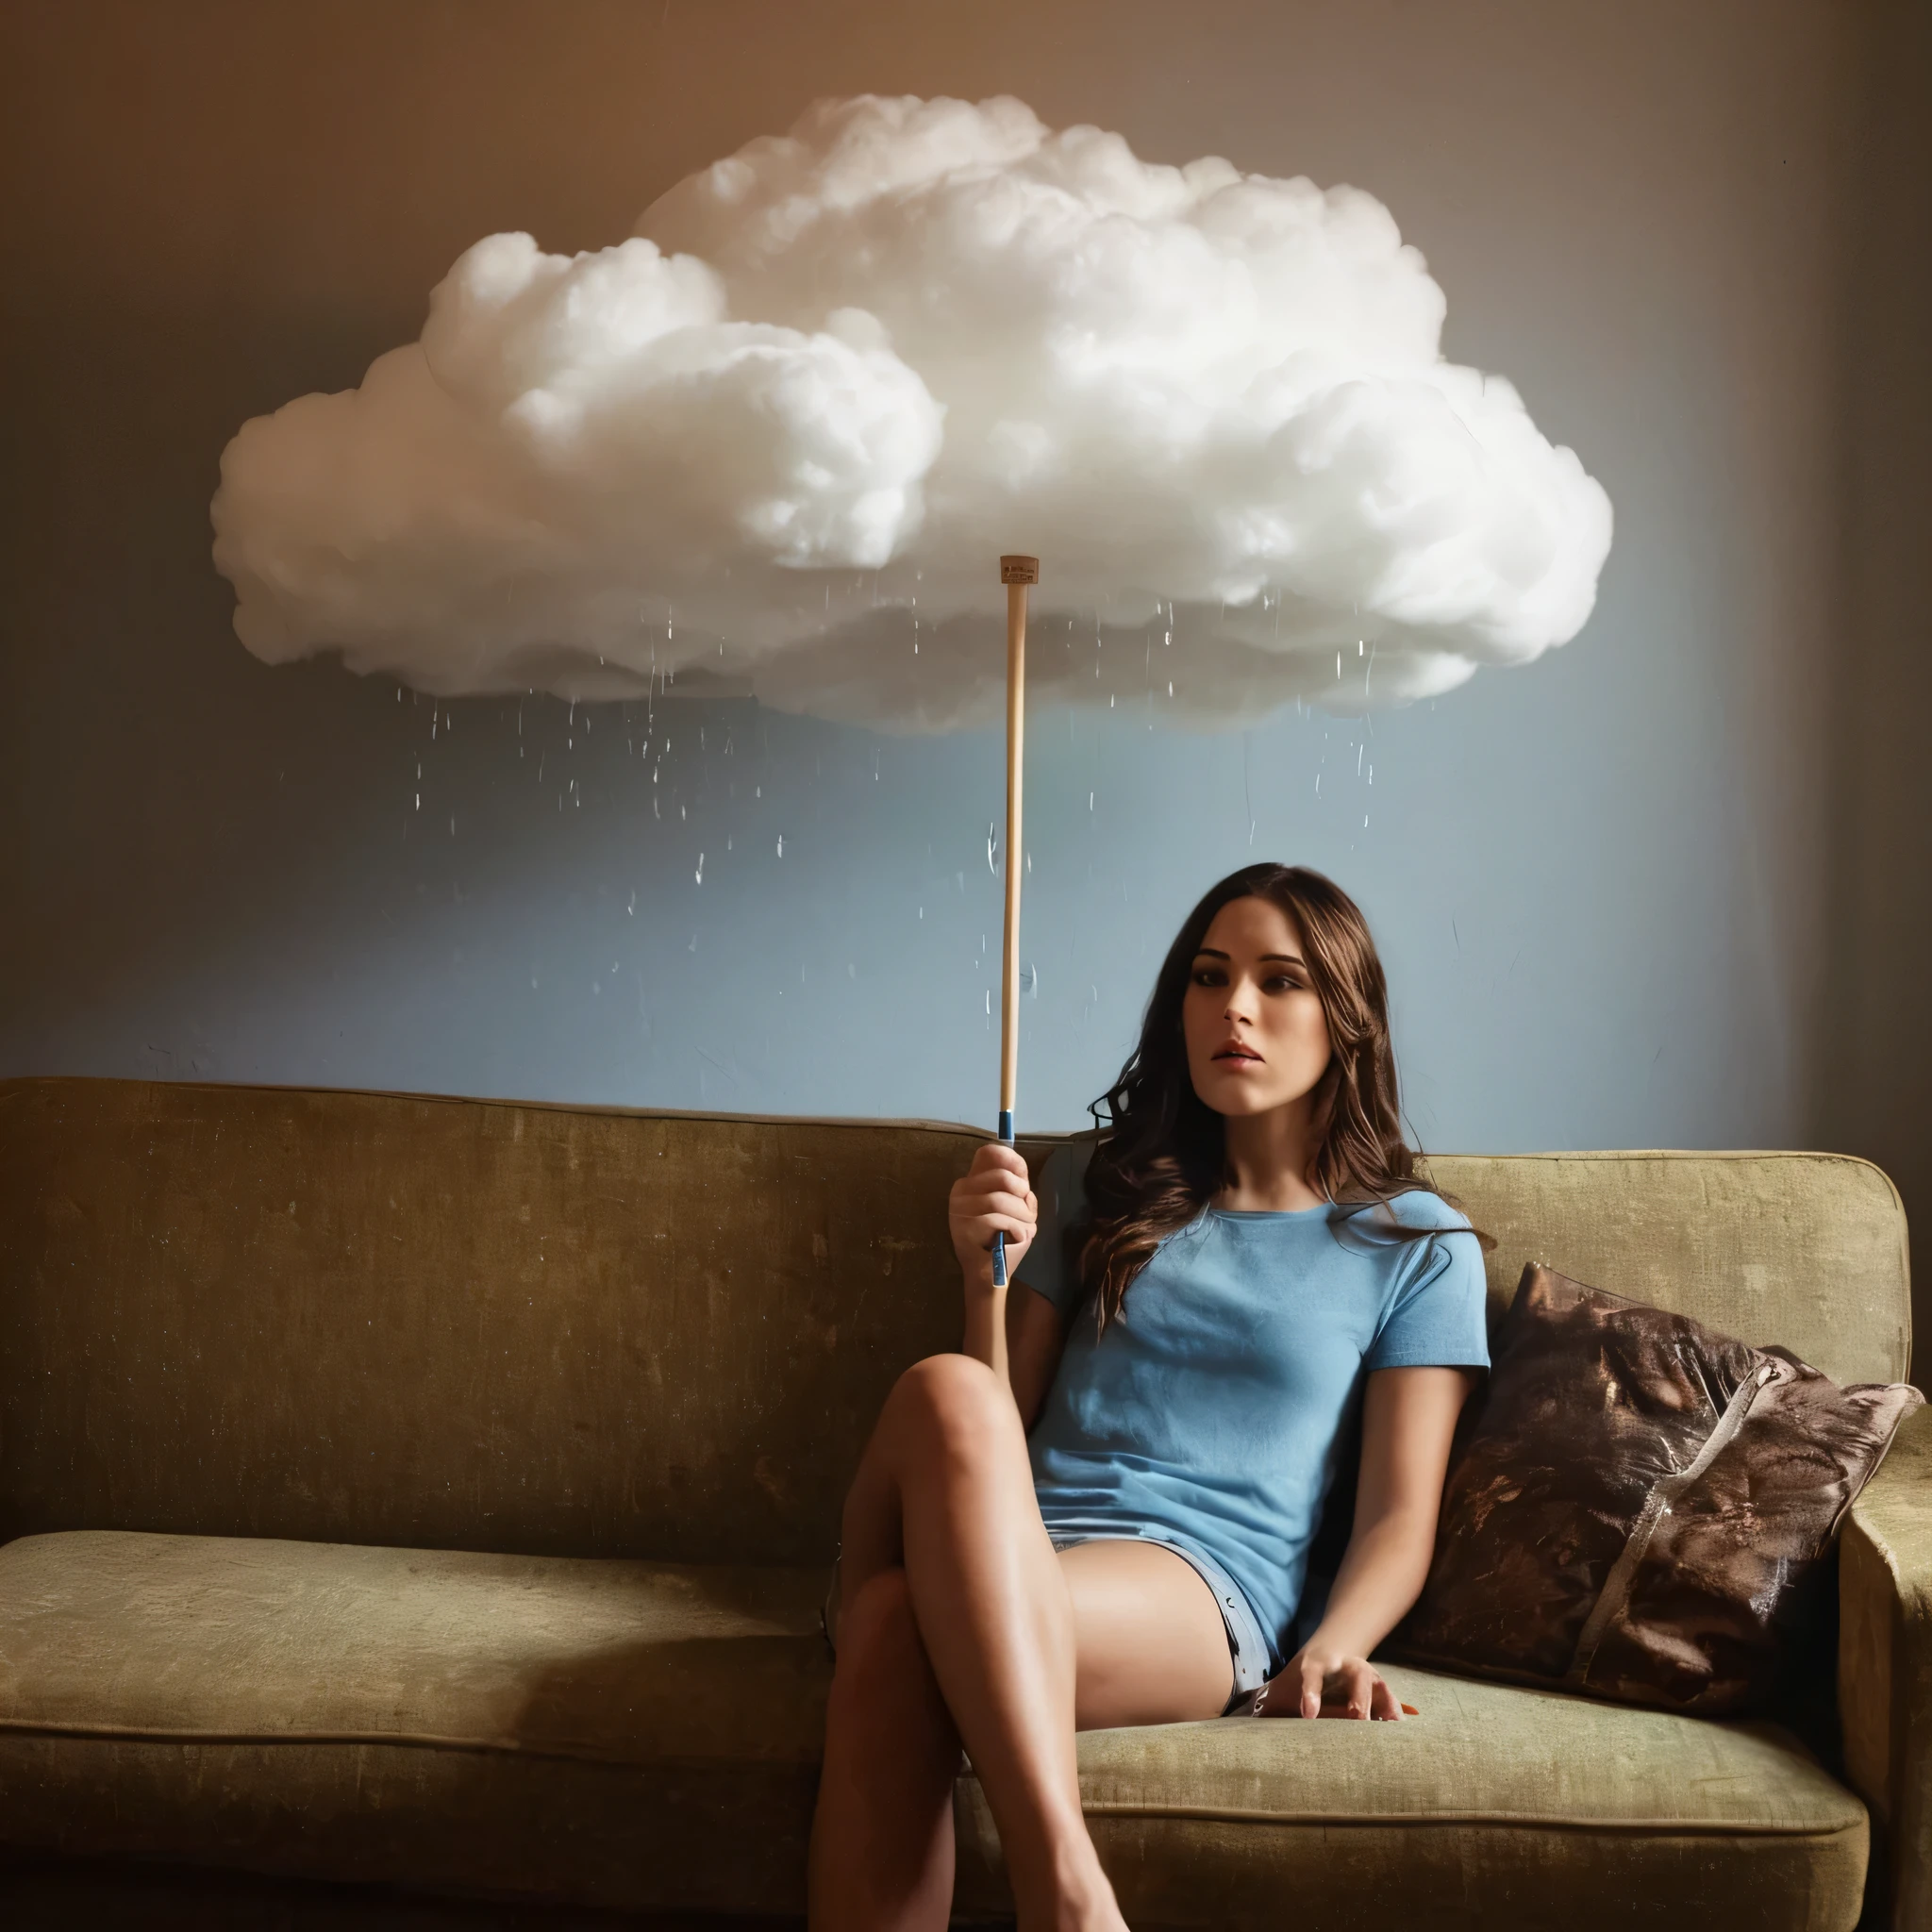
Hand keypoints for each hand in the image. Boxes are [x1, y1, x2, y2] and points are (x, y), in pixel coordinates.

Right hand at [948, 1142, 1036, 1289]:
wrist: (989, 1274)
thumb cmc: (1003, 1239)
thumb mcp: (1015, 1209)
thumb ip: (1018, 1190)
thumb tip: (1023, 1176)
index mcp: (971, 1182)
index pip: (987, 1154)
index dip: (1011, 1159)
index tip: (1024, 1176)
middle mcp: (961, 1192)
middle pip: (1001, 1177)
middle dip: (1022, 1194)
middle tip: (1026, 1212)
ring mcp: (959, 1210)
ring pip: (1001, 1200)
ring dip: (1021, 1216)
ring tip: (1022, 1229)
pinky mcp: (963, 1229)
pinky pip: (998, 1220)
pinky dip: (1015, 1230)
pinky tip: (1014, 1238)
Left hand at [1256, 1646, 1409, 1720]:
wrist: (1328, 1653)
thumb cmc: (1300, 1679)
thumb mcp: (1283, 1686)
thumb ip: (1266, 1704)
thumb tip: (1242, 1727)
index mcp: (1315, 1664)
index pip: (1312, 1676)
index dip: (1310, 1694)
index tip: (1308, 1715)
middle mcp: (1345, 1666)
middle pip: (1355, 1678)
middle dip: (1358, 1699)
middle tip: (1358, 1721)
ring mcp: (1366, 1674)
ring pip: (1378, 1687)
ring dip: (1383, 1707)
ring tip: (1386, 1733)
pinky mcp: (1380, 1688)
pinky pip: (1392, 1701)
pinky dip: (1396, 1717)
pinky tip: (1399, 1736)